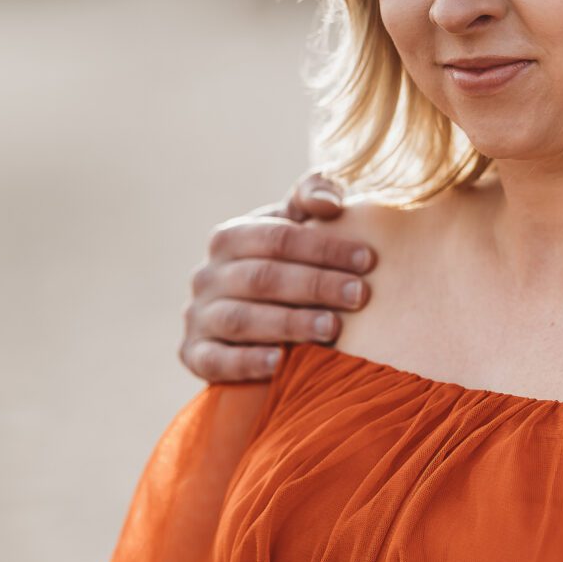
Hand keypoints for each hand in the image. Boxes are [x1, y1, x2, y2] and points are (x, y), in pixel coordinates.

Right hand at [181, 173, 376, 384]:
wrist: (252, 324)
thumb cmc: (285, 265)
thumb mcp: (293, 227)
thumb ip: (311, 199)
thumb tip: (330, 202)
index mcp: (229, 238)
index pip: (277, 238)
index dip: (323, 248)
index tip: (367, 260)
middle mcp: (207, 275)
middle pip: (262, 277)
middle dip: (315, 285)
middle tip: (359, 296)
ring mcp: (198, 316)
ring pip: (241, 319)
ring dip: (289, 323)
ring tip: (332, 329)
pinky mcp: (194, 355)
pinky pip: (216, 360)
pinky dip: (247, 361)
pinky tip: (281, 362)